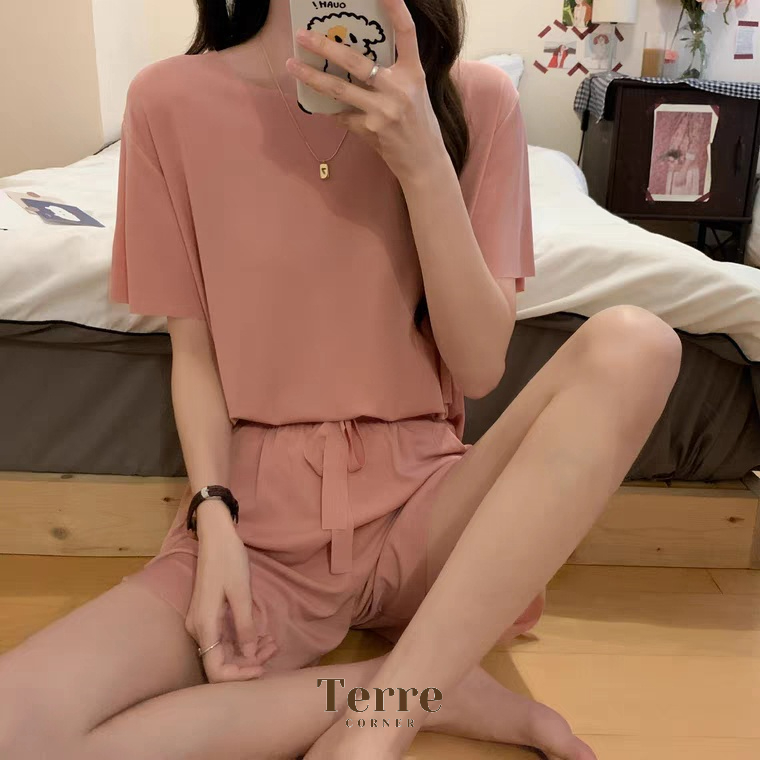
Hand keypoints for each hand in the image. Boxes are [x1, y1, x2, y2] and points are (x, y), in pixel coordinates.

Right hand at [185, 502, 277, 681]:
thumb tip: (249, 656)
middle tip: (274, 650)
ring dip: (248, 651)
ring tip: (272, 643)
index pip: (216, 669)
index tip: (262, 669)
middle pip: (221, 661)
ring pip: (224, 649)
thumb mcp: (241, 593)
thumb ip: (244, 626)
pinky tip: (262, 636)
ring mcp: (202, 622)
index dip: (238, 676)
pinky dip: (243, 639)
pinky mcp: (209, 615)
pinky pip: (224, 636)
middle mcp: (199, 629)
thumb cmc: (228, 560)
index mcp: (204, 625)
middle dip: (248, 662)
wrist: (216, 535)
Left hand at [286, 0, 447, 183]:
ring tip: (292, 65)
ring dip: (311, 76)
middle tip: (302, 36)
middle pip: (356, 61)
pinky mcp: (370, 130)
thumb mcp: (414, 91)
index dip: (395, 9)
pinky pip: (342, 115)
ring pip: (339, 89)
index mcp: (414, 73)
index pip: (406, 32)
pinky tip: (320, 104)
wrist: (423, 161)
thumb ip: (392, 73)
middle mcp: (399, 89)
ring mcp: (383, 110)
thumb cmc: (418, 123)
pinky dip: (331, 109)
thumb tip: (352, 56)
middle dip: (325, 47)